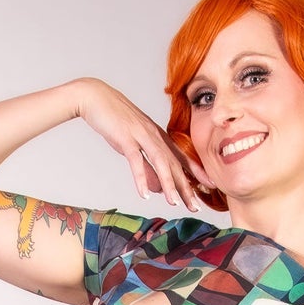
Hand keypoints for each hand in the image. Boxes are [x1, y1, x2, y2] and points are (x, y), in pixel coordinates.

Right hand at [75, 78, 211, 210]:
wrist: (95, 97)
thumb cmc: (114, 121)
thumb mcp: (133, 145)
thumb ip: (146, 167)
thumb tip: (156, 188)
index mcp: (158, 136)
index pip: (181, 157)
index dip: (196, 173)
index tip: (209, 188)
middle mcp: (154, 135)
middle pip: (174, 164)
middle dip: (186, 187)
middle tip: (195, 207)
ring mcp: (141, 135)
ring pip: (160, 162)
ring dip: (169, 184)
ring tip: (175, 203)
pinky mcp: (125, 138)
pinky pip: (136, 161)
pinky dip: (141, 178)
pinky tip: (145, 194)